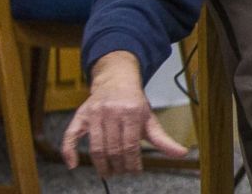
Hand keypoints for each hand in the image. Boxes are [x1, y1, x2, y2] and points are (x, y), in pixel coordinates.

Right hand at [61, 51, 188, 176]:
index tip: (134, 171)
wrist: (117, 79)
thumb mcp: (150, 119)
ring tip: (108, 172)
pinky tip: (73, 165)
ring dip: (101, 164)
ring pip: (96, 146)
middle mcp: (113, 111)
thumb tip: (182, 153)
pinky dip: (69, 152)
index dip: (132, 163)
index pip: (130, 145)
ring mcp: (95, 113)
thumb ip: (163, 140)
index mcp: (132, 112)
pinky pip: (70, 136)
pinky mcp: (81, 115)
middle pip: (113, 148)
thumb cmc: (135, 102)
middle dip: (118, 165)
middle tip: (121, 173)